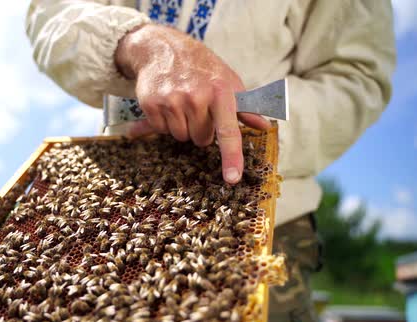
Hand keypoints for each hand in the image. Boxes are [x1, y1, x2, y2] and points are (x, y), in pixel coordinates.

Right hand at [115, 24, 270, 183]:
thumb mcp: (227, 80)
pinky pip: (161, 130)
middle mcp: (196, 96)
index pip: (228, 132)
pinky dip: (165, 122)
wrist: (163, 48)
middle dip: (200, 129)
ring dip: (182, 126)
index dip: (231, 157)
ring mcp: (172, 100)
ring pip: (181, 137)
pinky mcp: (151, 104)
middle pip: (201, 139)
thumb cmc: (201, 68)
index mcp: (220, 91)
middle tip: (197, 107)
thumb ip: (245, 107)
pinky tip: (167, 103)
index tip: (232, 179)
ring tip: (181, 103)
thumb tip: (264, 126)